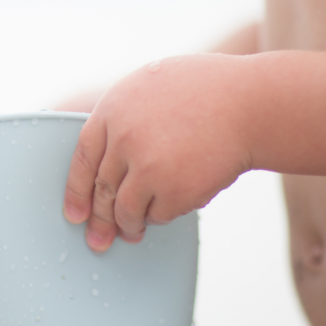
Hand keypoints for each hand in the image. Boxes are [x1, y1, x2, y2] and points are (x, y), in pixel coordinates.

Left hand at [63, 54, 252, 250]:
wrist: (250, 103)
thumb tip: (107, 160)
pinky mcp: (174, 192)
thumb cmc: (204, 90)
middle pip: (101, 191)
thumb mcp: (150, 86)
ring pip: (125, 211)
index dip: (75, 191)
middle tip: (98, 239)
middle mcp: (124, 140)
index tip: (75, 214)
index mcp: (113, 110)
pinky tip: (166, 212)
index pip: (82, 160)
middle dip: (99, 221)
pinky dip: (159, 217)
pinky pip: (157, 216)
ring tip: (131, 232)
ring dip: (127, 225)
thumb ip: (123, 119)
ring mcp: (148, 167)